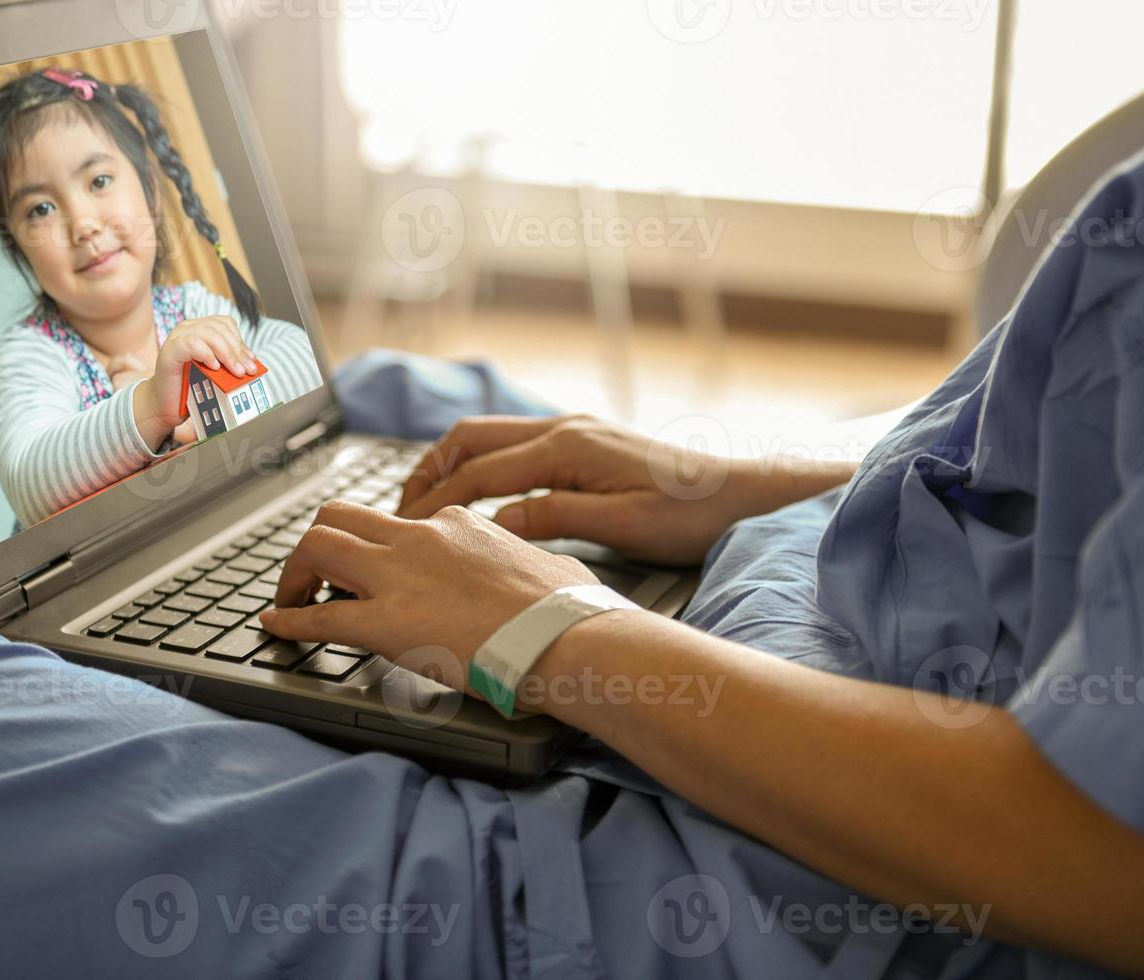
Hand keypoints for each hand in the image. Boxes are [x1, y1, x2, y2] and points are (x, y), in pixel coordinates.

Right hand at [133, 316, 257, 451]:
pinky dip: (207, 354)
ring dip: (227, 354)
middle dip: (237, 350)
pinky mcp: (169, 351)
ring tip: (236, 372)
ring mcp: (177, 337)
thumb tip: (251, 362)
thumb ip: (228, 362)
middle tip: (247, 370)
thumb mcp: (215, 372)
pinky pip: (191, 344)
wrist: (166, 405)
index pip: (225, 323)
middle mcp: (187, 328)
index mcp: (199, 329)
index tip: (251, 360)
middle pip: (219, 328)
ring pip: (208, 333)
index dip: (240, 341)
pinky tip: (214, 368)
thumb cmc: (191, 387)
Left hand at [257, 501, 600, 682]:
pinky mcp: (386, 622)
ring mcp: (400, 576)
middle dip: (317, 544)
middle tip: (315, 578)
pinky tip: (276, 627)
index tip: (370, 570)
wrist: (567, 637)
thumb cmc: (568, 610)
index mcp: (458, 523)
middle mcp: (420, 537)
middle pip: (340, 516)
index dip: (375, 548)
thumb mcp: (546, 565)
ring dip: (295, 572)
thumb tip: (546, 573)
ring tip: (290, 599)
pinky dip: (290, 620)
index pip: (398, 523)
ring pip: (318, 545)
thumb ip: (526, 564)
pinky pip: (320, 617)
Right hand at [396, 414, 746, 565]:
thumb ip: (552, 517)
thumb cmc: (692, 513)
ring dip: (451, 462)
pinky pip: (515, 442)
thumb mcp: (621, 527)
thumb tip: (492, 523)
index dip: (437, 501)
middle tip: (400, 511)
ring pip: (490, 435)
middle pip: (471, 439)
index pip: (481, 473)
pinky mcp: (585, 439)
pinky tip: (475, 489)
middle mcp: (565, 428)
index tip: (406, 529)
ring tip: (424, 501)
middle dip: (429, 471)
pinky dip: (481, 461)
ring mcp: (574, 429)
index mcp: (569, 448)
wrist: (744, 492)